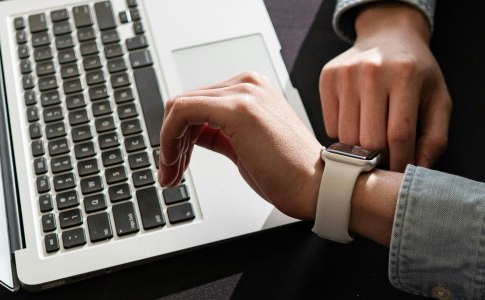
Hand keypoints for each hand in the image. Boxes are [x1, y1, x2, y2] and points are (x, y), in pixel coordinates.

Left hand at [157, 72, 323, 219]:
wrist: (317, 186)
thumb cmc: (290, 173)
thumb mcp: (245, 147)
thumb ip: (219, 134)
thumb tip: (189, 136)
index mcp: (253, 89)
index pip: (199, 101)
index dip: (179, 133)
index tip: (176, 161)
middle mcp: (248, 84)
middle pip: (185, 102)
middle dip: (170, 140)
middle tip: (169, 172)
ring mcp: (244, 92)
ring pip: (179, 106)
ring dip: (168, 143)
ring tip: (172, 174)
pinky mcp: (237, 108)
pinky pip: (182, 112)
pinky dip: (169, 138)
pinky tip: (175, 163)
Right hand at [320, 2, 450, 170]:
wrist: (388, 36)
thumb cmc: (417, 74)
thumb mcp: (438, 101)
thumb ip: (435, 139)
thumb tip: (417, 172)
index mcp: (406, 75)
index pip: (399, 135)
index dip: (401, 163)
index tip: (401, 175)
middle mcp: (373, 71)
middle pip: (370, 140)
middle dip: (380, 160)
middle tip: (387, 162)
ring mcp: (346, 73)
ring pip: (347, 138)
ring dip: (360, 152)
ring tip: (374, 145)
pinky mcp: (328, 78)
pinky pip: (330, 127)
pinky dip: (344, 137)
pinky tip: (359, 125)